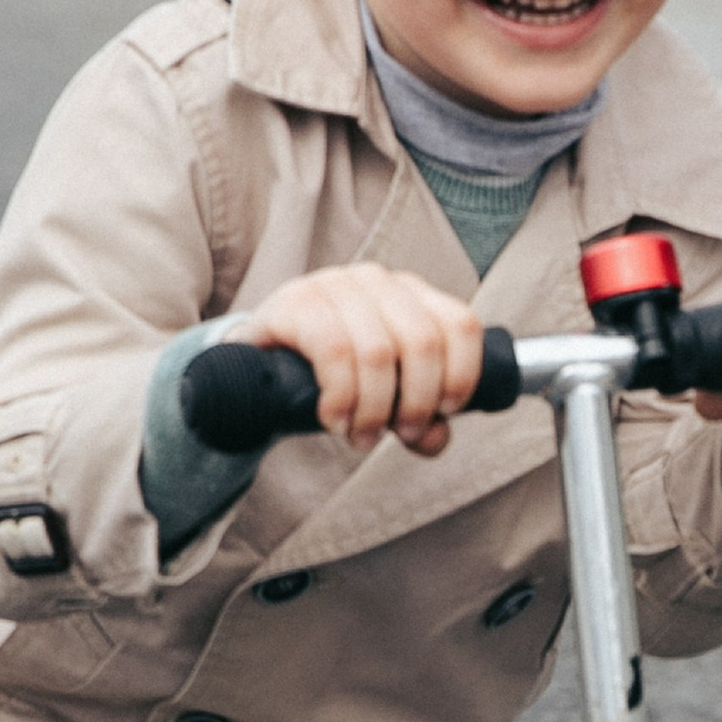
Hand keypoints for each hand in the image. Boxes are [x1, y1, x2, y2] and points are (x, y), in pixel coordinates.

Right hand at [243, 263, 486, 457]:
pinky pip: (333, 351)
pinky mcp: (297, 302)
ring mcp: (335, 286)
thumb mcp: (384, 398)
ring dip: (375, 409)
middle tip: (404, 434)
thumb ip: (418, 418)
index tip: (446, 412)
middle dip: (418, 401)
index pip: (460, 323)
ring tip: (362, 438)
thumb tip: (436, 439)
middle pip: (423, 341)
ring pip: (378, 351)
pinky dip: (341, 398)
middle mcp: (378, 282)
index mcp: (412, 296)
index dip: (463, 373)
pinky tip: (334, 420)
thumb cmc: (334, 378)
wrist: (258, 367)